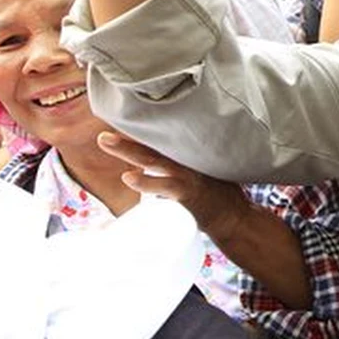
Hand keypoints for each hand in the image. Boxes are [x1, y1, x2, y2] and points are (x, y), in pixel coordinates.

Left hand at [97, 131, 250, 240]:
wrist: (236, 218)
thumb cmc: (220, 198)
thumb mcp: (205, 175)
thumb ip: (183, 168)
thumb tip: (159, 170)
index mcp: (187, 157)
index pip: (159, 141)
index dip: (138, 131)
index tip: (116, 119)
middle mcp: (186, 161)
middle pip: (151, 146)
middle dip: (126, 139)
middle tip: (102, 134)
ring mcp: (188, 175)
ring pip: (153, 160)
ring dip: (128, 150)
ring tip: (106, 141)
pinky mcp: (189, 192)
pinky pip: (165, 186)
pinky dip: (147, 181)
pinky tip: (129, 177)